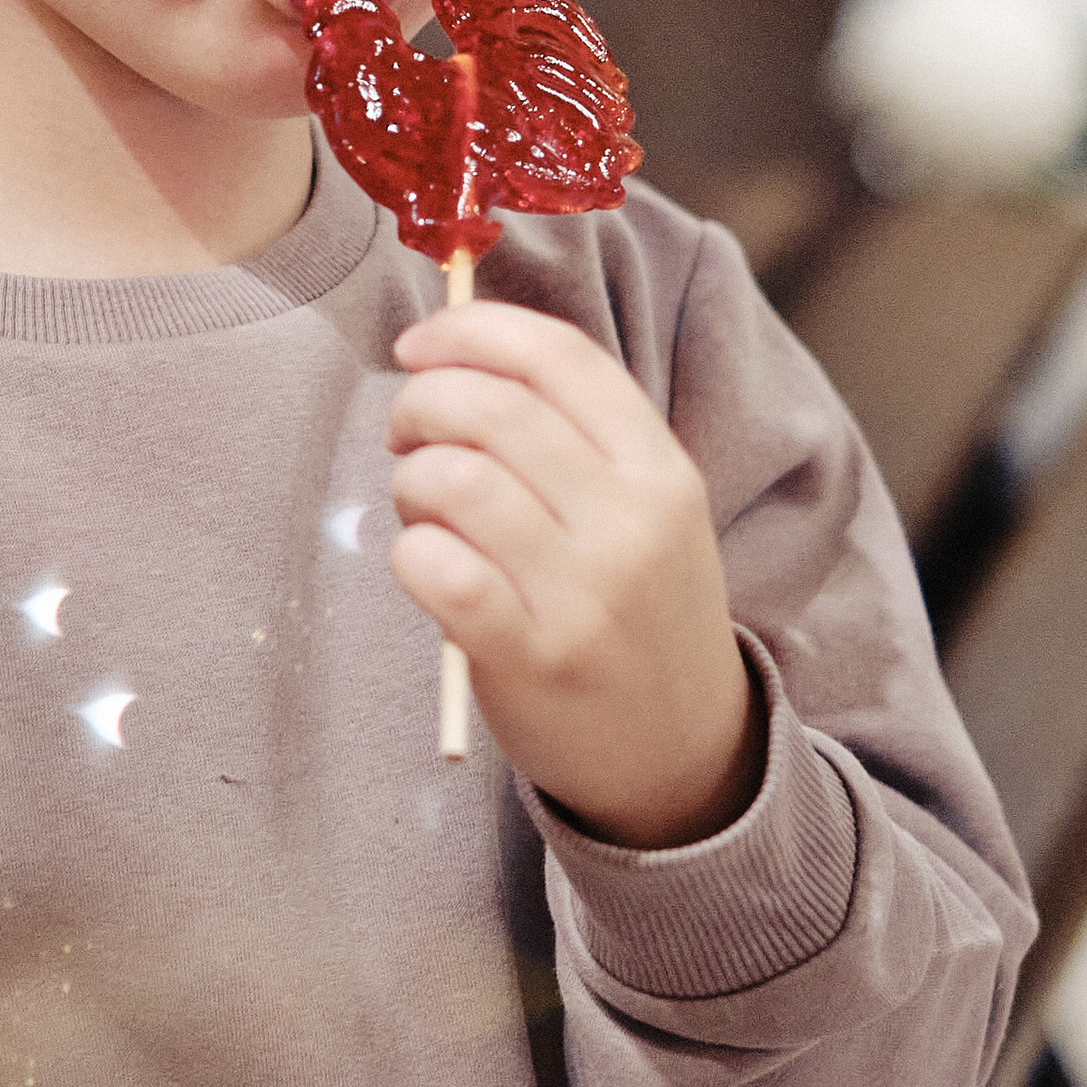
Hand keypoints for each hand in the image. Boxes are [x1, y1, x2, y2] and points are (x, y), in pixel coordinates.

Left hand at [386, 300, 763, 847]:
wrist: (681, 755)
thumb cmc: (638, 615)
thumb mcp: (648, 514)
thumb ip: (575, 439)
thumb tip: (455, 358)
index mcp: (663, 471)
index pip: (560, 356)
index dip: (473, 331)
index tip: (420, 343)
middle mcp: (632, 523)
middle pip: (494, 407)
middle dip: (422, 400)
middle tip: (405, 431)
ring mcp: (584, 594)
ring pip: (456, 479)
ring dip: (411, 480)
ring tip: (420, 508)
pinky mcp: (532, 657)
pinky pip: (436, 568)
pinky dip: (409, 553)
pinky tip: (424, 565)